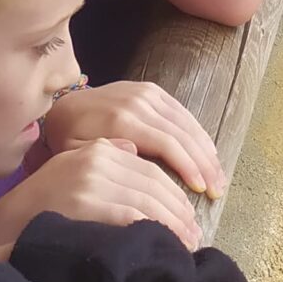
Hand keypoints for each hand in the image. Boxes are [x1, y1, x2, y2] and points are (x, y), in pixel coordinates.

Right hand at [0, 138, 200, 255]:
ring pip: (149, 199)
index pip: (149, 167)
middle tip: (196, 233)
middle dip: (179, 209)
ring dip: (174, 223)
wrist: (7, 225)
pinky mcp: (87, 201)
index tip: (189, 214)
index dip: (174, 191)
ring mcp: (92, 178)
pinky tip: (169, 244)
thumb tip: (135, 150)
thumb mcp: (75, 172)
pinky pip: (134, 215)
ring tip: (188, 243)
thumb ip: (106, 160)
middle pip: (154, 182)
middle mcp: (98, 156)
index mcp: (98, 148)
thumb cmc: (45, 206)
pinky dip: (157, 230)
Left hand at [42, 81, 225, 198]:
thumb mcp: (79, 156)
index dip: (188, 168)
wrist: (63, 107)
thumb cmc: (70, 140)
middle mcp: (137, 102)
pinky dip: (198, 134)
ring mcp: (146, 92)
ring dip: (207, 151)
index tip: (202, 191)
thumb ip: (108, 160)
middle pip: (182, 134)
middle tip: (219, 190)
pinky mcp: (151, 90)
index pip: (167, 144)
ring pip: (187, 122)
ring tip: (219, 178)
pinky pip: (181, 112)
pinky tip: (209, 153)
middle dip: (204, 164)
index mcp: (121, 120)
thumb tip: (143, 167)